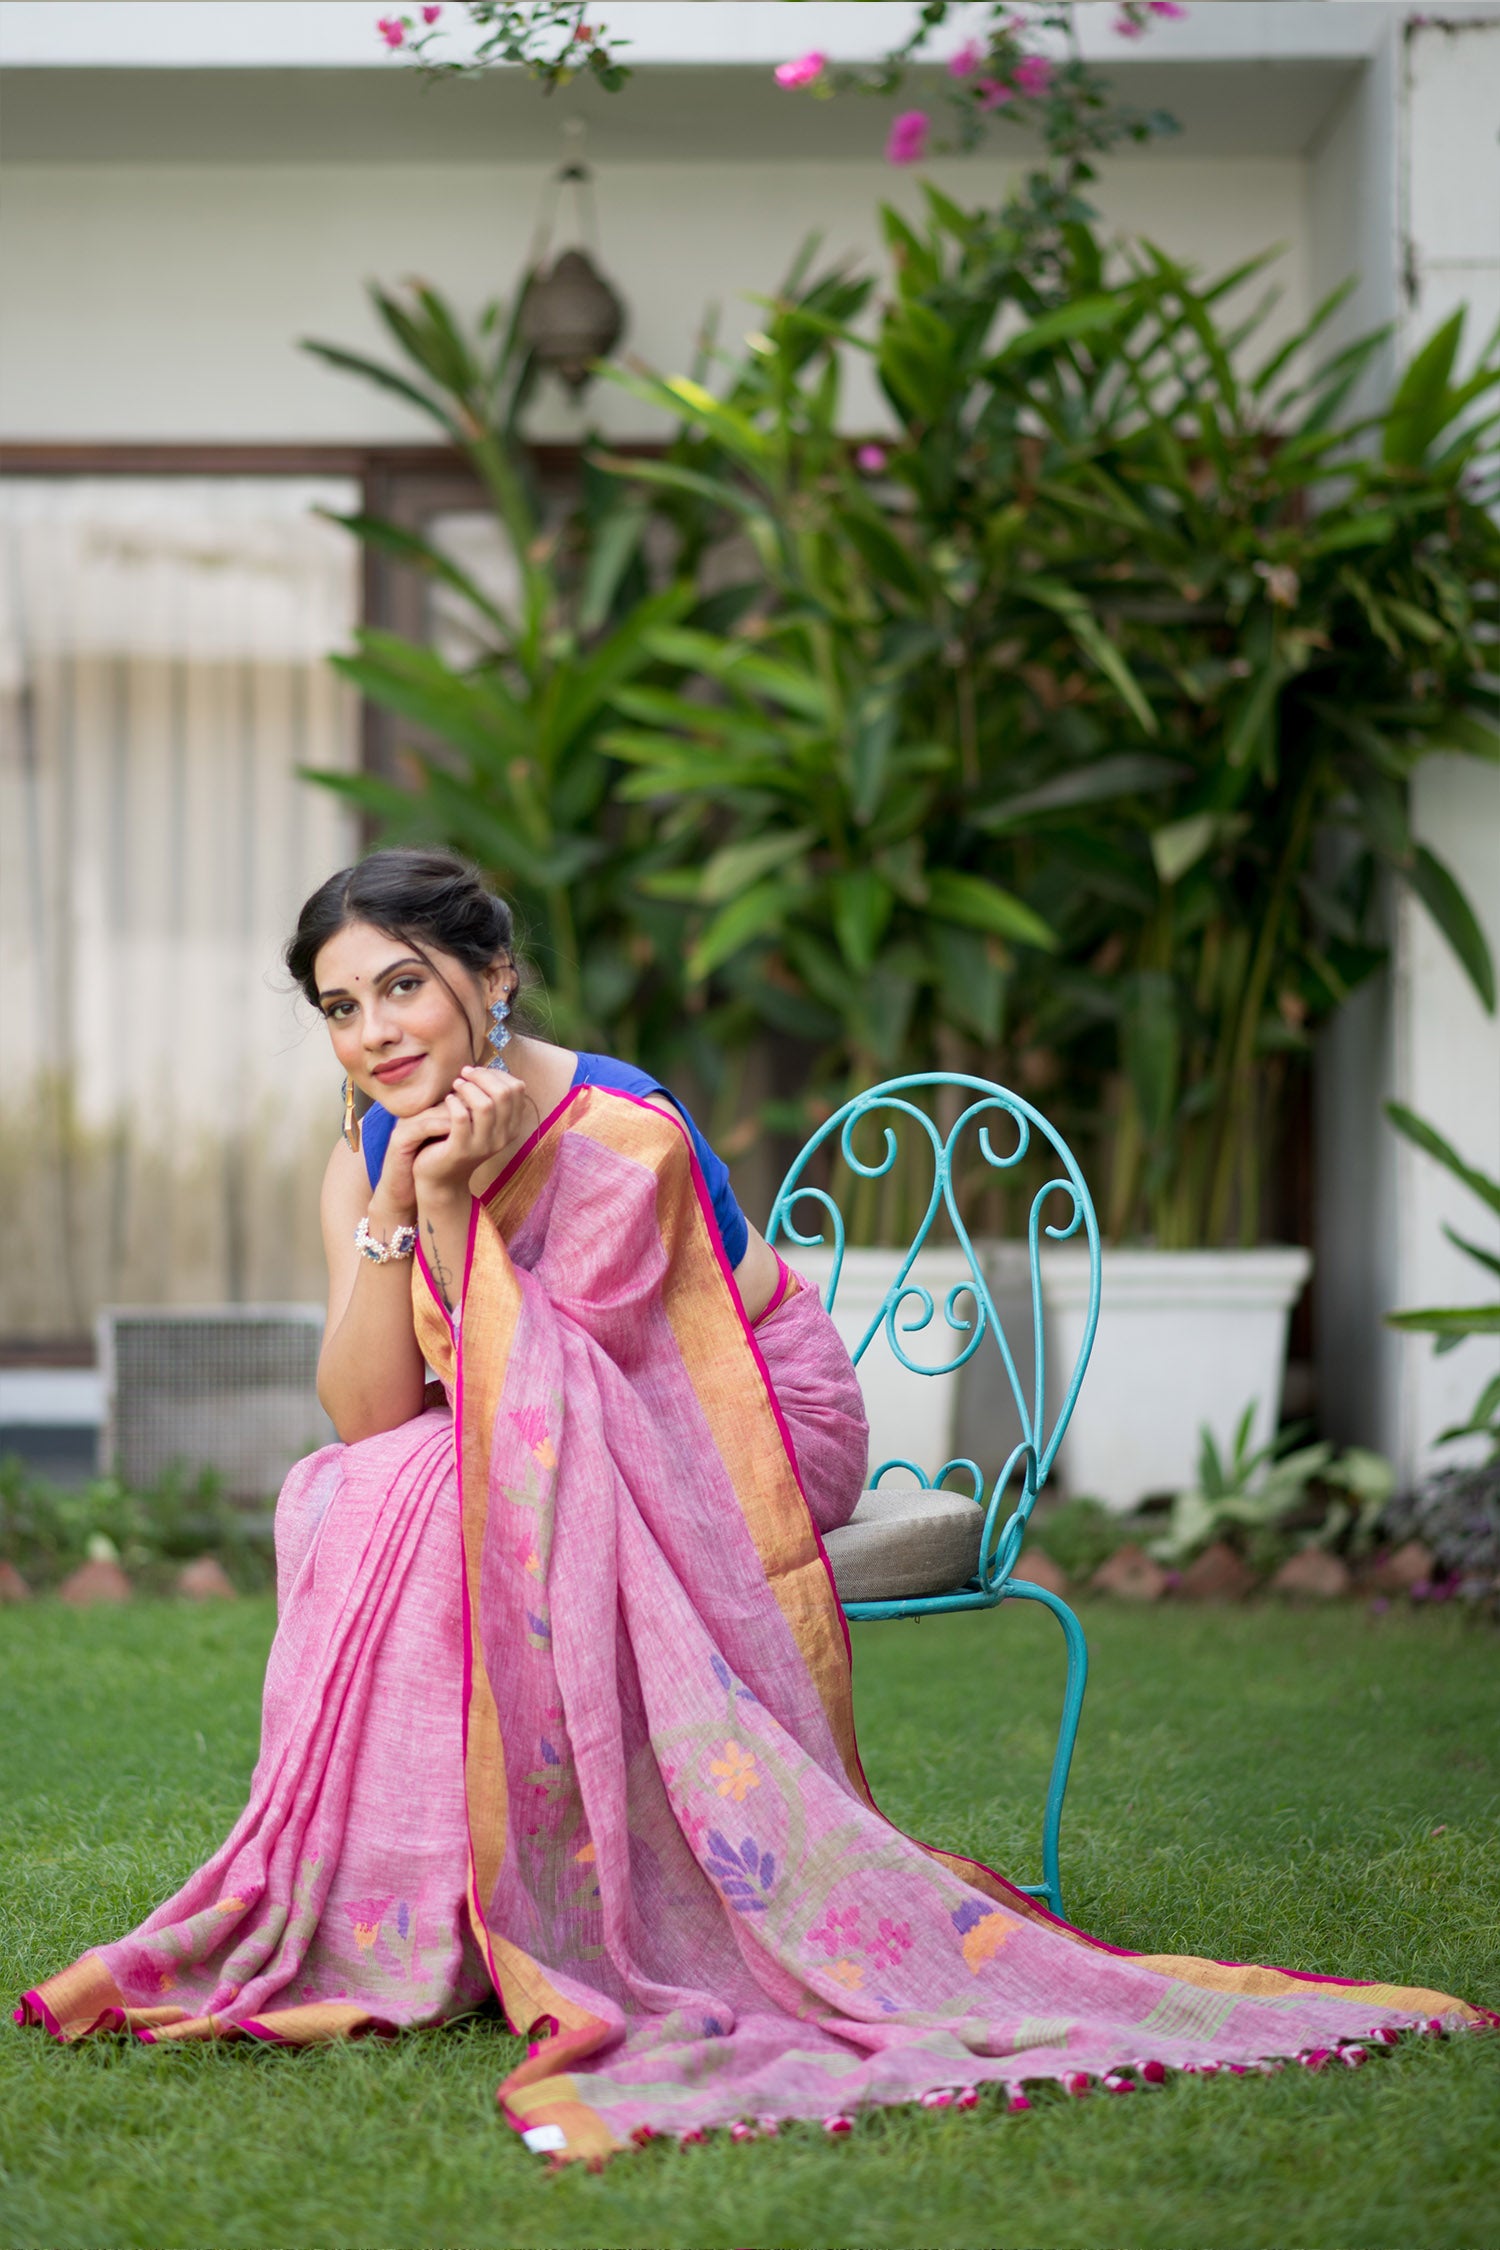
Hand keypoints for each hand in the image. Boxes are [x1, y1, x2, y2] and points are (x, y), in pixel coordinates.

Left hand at [408, 1066, 526, 1203]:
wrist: (441, 1177)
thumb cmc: (459, 1140)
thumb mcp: (480, 1121)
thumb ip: (489, 1099)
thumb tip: (486, 1069)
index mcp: (512, 1126)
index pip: (517, 1088)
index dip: (497, 1073)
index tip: (478, 1072)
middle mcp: (503, 1137)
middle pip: (504, 1093)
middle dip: (482, 1076)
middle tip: (464, 1074)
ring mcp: (483, 1145)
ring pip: (485, 1105)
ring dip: (468, 1088)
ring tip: (456, 1085)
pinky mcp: (461, 1150)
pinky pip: (461, 1118)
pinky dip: (454, 1102)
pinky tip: (448, 1100)